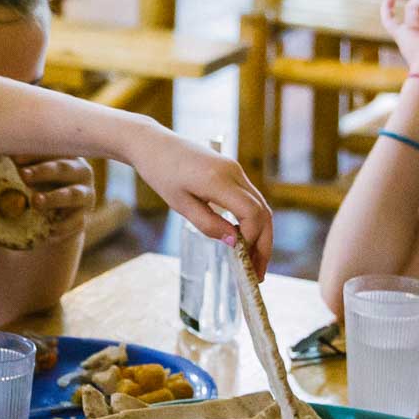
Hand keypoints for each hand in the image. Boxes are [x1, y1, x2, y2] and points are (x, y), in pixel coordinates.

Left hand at [19, 157, 96, 233]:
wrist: (53, 218)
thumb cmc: (37, 186)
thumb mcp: (30, 174)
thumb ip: (18, 164)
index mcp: (67, 156)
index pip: (52, 150)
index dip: (35, 154)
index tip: (15, 159)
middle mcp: (81, 173)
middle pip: (64, 169)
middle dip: (44, 171)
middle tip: (23, 175)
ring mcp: (86, 196)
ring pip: (73, 195)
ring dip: (54, 198)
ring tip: (35, 201)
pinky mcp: (83, 218)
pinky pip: (75, 222)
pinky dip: (62, 226)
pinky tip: (49, 230)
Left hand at [128, 130, 273, 264]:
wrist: (154, 144)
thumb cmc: (161, 174)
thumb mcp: (180, 204)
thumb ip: (208, 224)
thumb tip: (234, 243)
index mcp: (219, 180)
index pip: (252, 213)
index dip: (251, 239)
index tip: (240, 258)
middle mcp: (234, 173)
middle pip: (263, 212)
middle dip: (264, 245)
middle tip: (258, 274)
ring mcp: (236, 170)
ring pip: (261, 206)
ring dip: (260, 235)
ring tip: (252, 263)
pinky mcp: (233, 171)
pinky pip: (250, 199)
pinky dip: (252, 221)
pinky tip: (243, 240)